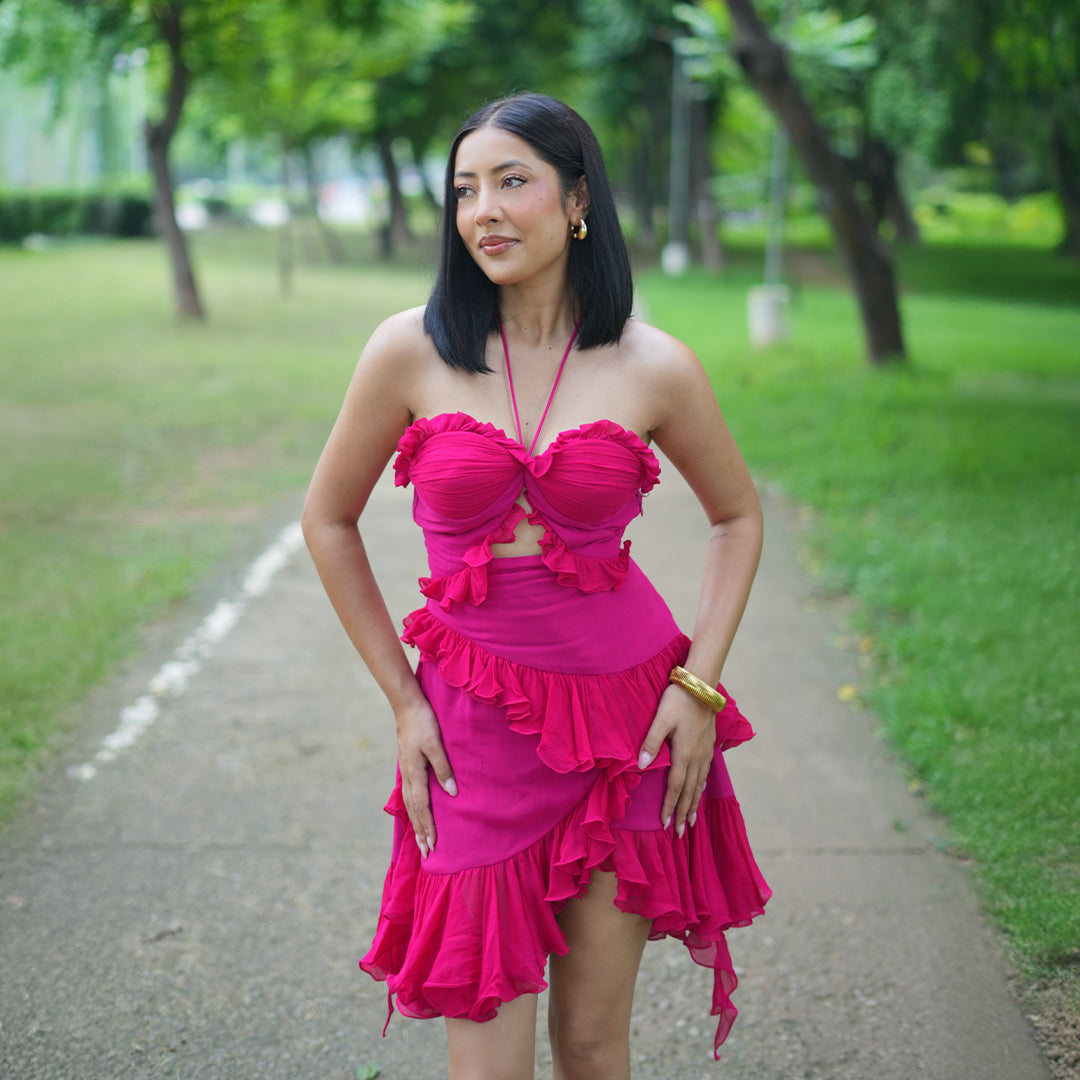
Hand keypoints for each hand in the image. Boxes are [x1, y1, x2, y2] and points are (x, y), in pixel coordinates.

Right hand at [395, 699, 456, 858]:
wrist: (407, 706)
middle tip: (426, 853)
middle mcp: (408, 777)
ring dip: (416, 824)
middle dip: (421, 833)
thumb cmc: (423, 723)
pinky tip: (415, 813)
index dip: (428, 827)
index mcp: (415, 774)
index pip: (422, 807)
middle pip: (414, 811)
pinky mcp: (407, 766)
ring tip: (420, 840)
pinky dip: (412, 810)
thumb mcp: (436, 744)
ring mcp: (406, 772)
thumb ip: (443, 769)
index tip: (433, 846)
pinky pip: (409, 795)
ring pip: (410, 805)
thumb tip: (452, 792)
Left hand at [637, 684, 716, 836]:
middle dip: (682, 813)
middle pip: (689, 791)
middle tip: (679, 833)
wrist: (701, 685)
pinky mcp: (709, 745)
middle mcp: (696, 757)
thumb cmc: (677, 701)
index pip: (675, 787)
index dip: (669, 807)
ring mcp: (705, 752)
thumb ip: (651, 742)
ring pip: (699, 784)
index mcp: (683, 754)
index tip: (665, 825)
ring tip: (691, 821)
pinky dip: (702, 786)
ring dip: (694, 804)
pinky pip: (706, 772)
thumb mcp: (660, 719)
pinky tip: (701, 790)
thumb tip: (641, 766)